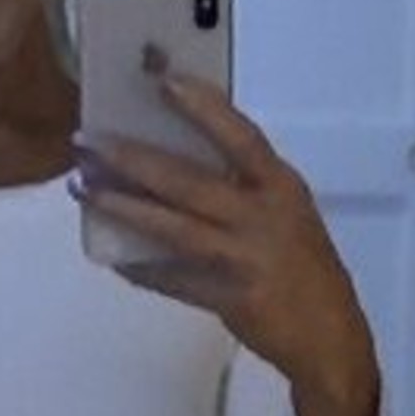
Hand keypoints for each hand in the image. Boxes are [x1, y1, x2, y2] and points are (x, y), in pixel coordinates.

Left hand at [70, 67, 378, 412]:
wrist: (329, 336)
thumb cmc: (304, 267)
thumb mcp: (286, 213)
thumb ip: (243, 187)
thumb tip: (174, 162)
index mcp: (280, 186)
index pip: (240, 135)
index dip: (202, 106)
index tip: (162, 79)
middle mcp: (263, 216)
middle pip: (188, 180)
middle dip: (132, 158)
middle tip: (87, 140)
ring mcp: (245, 258)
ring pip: (173, 227)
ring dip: (124, 207)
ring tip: (84, 189)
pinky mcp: (230, 298)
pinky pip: (174, 280)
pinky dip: (142, 269)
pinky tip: (113, 257)